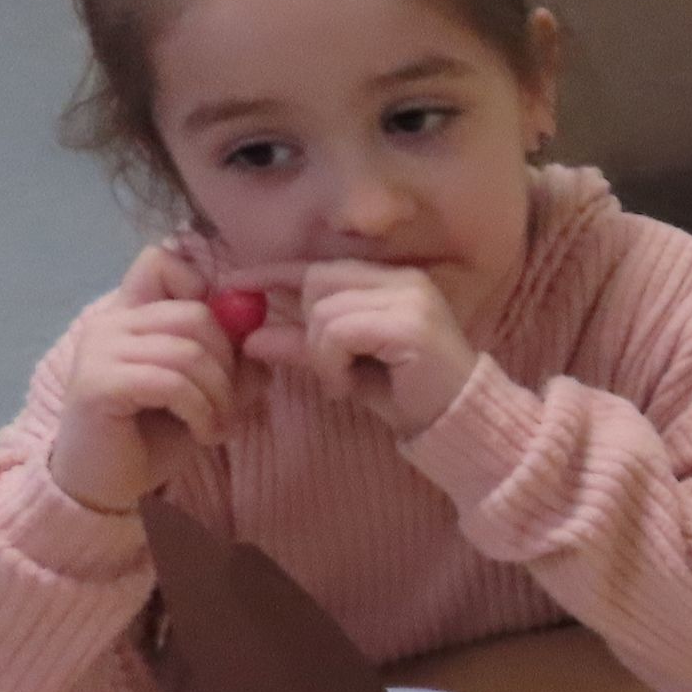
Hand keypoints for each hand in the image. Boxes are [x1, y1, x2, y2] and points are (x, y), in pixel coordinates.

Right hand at [46, 243, 241, 513]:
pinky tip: (203, 434)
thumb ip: (232, 361)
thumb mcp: (207, 393)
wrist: (108, 482)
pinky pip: (172, 382)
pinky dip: (201, 411)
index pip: (162, 262)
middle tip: (229, 405)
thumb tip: (264, 337)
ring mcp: (99, 350)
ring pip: (189, 351)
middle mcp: (110, 323)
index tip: (224, 343)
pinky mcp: (97, 383)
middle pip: (196, 313)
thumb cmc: (154, 435)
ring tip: (216, 425)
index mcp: (132, 314)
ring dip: (219, 396)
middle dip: (229, 364)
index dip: (206, 292)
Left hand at [237, 260, 478, 434]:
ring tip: (344, 382)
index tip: (234, 283)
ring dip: (321, 354)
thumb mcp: (346, 367)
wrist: (457, 424)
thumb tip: (252, 338)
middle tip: (329, 367)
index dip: (275, 274)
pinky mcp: (408, 324)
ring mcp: (409, 299)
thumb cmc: (408, 396)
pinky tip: (350, 386)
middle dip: (308, 327)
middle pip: (318, 282)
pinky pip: (338, 332)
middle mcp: (403, 281)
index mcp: (392, 283)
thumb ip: (304, 346)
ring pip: (323, 311)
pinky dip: (332, 363)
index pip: (321, 268)